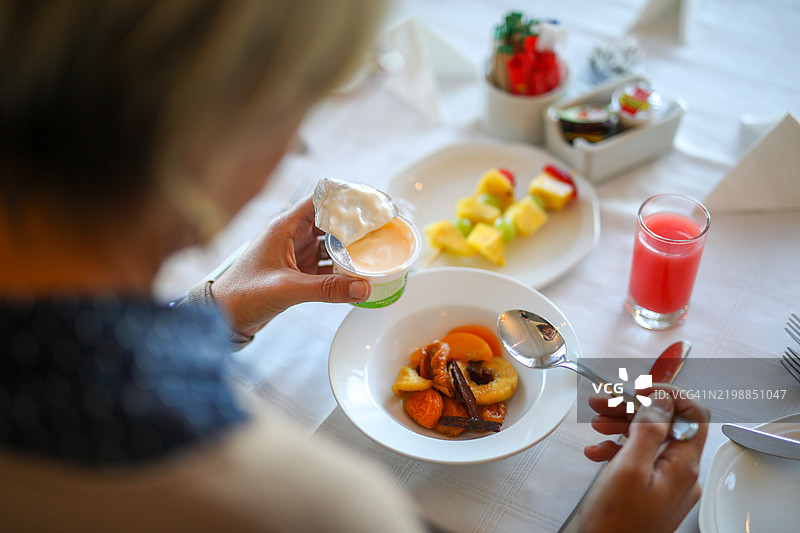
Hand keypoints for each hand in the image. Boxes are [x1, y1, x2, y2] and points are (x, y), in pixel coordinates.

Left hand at [209, 195, 369, 335]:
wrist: (221, 317)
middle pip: (331, 222)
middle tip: (382, 231)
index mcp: (285, 227)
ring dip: (350, 249)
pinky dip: (342, 269)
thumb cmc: (241, 295)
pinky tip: (358, 276)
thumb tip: (363, 288)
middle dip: (355, 227)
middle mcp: (292, 236)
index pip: (321, 201)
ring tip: (375, 253)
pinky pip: (327, 265)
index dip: (346, 200)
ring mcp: (296, 254)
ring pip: (331, 244)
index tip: (371, 205)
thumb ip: (326, 289)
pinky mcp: (298, 272)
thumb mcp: (286, 289)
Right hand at [577, 385, 709, 532]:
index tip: (640, 389)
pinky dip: (617, 449)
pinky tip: (598, 451)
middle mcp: (680, 474)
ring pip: (649, 440)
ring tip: (596, 422)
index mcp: (683, 466)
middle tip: (605, 401)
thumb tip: (661, 399)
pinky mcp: (649, 492)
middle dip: (633, 408)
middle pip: (665, 424)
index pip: (693, 414)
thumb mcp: (628, 468)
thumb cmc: (614, 524)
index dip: (667, 396)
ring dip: (621, 426)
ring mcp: (665, 484)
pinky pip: (638, 459)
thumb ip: (648, 429)